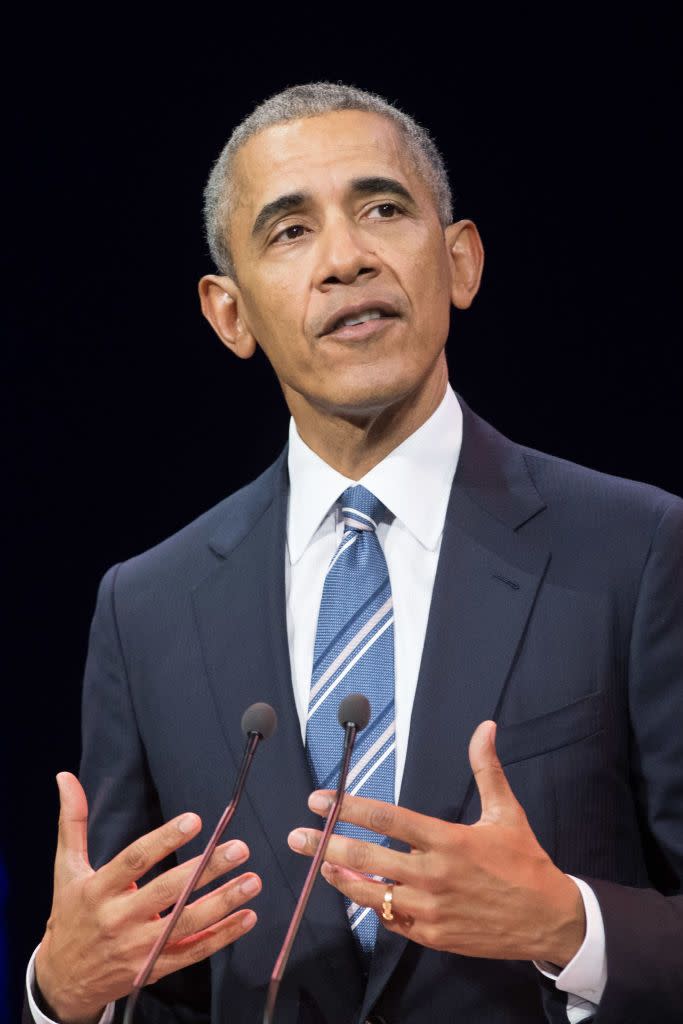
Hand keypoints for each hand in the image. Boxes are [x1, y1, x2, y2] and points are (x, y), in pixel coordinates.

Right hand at [35, 772, 259, 1023]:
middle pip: (167, 892)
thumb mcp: (67, 870)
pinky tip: (247, 918)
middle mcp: (119, 919)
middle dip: (205, 869)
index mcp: (98, 890)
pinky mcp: (154, 969)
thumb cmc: (71, 915)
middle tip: (238, 848)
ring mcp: (138, 948)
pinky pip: (193, 952)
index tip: (195, 820)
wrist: (64, 980)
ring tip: (252, 880)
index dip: (164, 840)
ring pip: (186, 924)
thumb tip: (65, 777)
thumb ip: (72, 823)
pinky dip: (222, 936)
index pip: (135, 860)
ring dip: (223, 903)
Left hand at [288, 721, 584, 966]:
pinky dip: (372, 906)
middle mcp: (434, 875)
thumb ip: (487, 769)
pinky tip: (357, 892)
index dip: (350, 807)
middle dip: (327, 843)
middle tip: (297, 835)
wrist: (548, 920)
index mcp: (448, 841)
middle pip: (367, 858)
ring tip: (318, 863)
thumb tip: (485, 727)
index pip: (388, 819)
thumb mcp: (506, 812)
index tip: (320, 799)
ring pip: (371, 894)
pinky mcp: (432, 936)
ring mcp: (430, 910)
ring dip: (341, 877)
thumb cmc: (524, 862)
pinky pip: (390, 920)